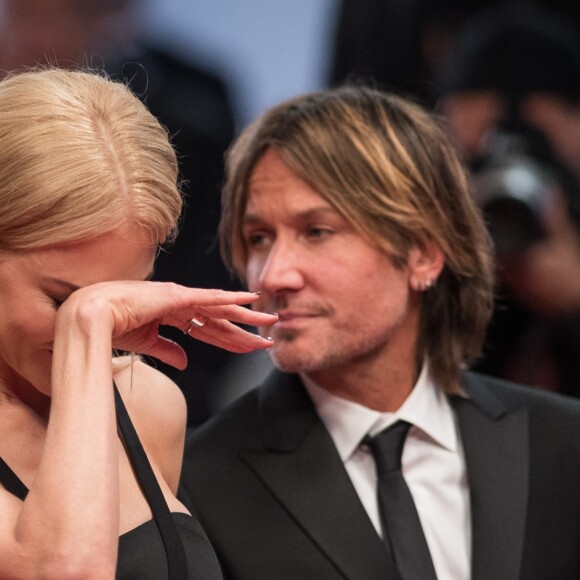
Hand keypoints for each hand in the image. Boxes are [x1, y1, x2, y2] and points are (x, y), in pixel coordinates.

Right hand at [56, 281, 276, 368]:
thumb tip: (184, 362)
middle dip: (245, 332)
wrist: (92, 316)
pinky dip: (231, 298)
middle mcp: (182, 305)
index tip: (249, 347)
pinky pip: (211, 298)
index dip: (231, 340)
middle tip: (268, 339)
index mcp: (174, 315)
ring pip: (222, 309)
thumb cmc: (113, 325)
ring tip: (270, 320)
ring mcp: (182, 299)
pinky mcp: (178, 296)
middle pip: (221, 321)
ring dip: (247, 317)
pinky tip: (250, 300)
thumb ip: (168, 350)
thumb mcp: (147, 343)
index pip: (210, 330)